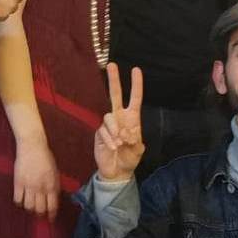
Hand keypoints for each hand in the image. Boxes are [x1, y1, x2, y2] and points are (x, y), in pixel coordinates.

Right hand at [14, 133, 58, 218]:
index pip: (53, 206)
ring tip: (30, 206)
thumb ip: (54, 186)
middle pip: (40, 209)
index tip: (51, 219)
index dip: (52, 215)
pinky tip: (21, 200)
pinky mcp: (18, 183)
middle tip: (39, 214)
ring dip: (30, 209)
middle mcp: (41, 188)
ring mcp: (29, 186)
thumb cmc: (46, 158)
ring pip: (28, 206)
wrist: (32, 147)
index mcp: (52, 185)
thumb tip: (53, 199)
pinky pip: (18, 199)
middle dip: (40, 214)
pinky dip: (19, 203)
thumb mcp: (55, 173)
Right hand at [94, 63, 144, 181]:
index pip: (135, 98)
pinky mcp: (99, 133)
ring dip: (115, 129)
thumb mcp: (138, 151)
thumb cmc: (129, 159)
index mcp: (132, 119)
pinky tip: (113, 148)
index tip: (136, 70)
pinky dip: (109, 140)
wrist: (117, 172)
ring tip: (119, 143)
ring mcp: (108, 125)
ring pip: (108, 117)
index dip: (136, 85)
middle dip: (114, 80)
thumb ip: (135, 141)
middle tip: (112, 65)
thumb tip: (127, 133)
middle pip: (115, 95)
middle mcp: (119, 118)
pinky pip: (102, 131)